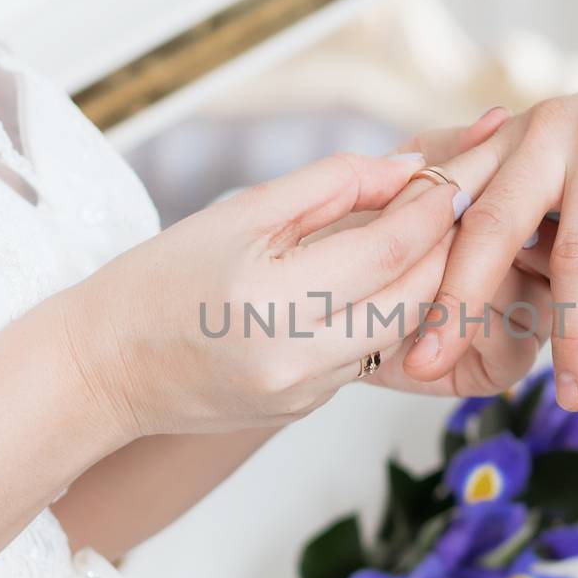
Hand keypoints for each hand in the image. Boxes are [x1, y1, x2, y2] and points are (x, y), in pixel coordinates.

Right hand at [59, 145, 500, 440]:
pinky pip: (370, 354)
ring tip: (448, 229)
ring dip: (431, 279)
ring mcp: (306, 393)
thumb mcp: (237, 213)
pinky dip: (391, 312)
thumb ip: (328, 185)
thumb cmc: (159, 278)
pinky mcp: (307, 409)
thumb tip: (409, 168)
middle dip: (451, 244)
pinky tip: (398, 275)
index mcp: (272, 301)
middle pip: (413, 298)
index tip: (463, 168)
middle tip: (475, 194)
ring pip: (401, 330)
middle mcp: (297, 358)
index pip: (388, 252)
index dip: (433, 208)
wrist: (102, 370)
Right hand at [401, 49, 577, 408]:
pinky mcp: (496, 143)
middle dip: (458, 299)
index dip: (576, 332)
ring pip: (453, 203)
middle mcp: (552, 128)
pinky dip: (424, 237)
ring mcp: (515, 132)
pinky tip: (403, 290)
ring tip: (402, 335)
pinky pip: (448, 190)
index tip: (575, 395)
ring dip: (424, 267)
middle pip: (491, 223)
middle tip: (429, 366)